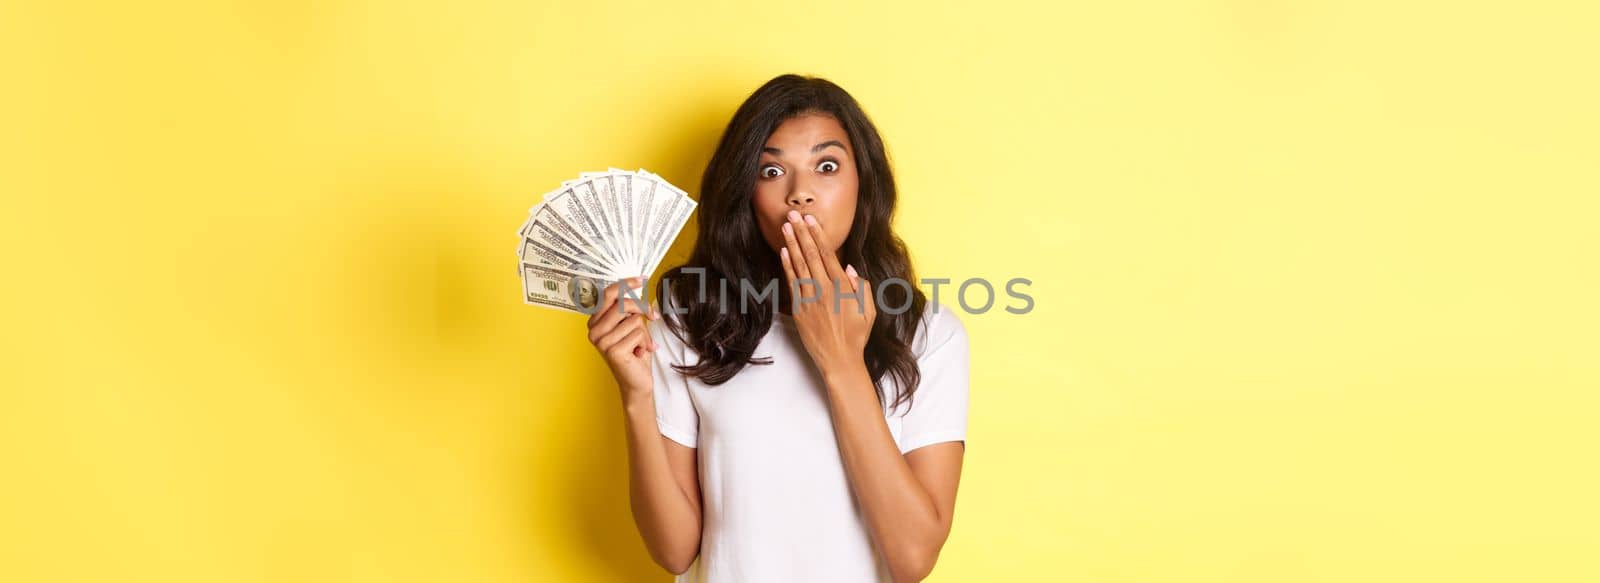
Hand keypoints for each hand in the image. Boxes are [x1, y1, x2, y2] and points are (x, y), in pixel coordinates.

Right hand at [586, 276, 660, 396]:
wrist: (637, 383)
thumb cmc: (635, 352)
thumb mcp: (631, 326)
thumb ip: (628, 309)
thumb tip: (637, 285)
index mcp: (595, 321)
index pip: (608, 294)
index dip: (626, 284)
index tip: (643, 278)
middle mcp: (593, 330)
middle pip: (623, 304)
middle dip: (642, 309)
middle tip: (653, 317)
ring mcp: (601, 341)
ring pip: (634, 319)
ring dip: (645, 332)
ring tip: (640, 345)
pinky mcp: (612, 350)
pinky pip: (638, 333)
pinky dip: (645, 342)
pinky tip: (639, 353)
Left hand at [779, 210, 875, 375]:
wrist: (840, 360)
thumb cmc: (857, 335)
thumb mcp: (868, 310)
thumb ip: (861, 286)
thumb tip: (849, 266)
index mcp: (842, 288)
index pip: (828, 255)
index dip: (818, 235)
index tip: (811, 220)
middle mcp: (824, 290)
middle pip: (811, 255)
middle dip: (802, 233)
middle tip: (794, 215)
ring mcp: (810, 300)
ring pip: (799, 266)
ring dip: (792, 244)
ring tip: (786, 227)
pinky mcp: (799, 311)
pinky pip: (792, 284)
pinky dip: (787, 266)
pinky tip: (783, 252)